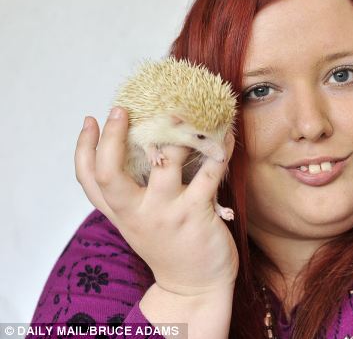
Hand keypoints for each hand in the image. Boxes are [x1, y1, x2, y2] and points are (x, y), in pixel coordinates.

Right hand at [75, 107, 238, 295]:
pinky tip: (225, 133)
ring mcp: (166, 212)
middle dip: (112, 138)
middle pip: (109, 173)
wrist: (194, 286)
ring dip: (178, 131)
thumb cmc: (168, 246)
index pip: (88, 180)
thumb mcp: (139, 224)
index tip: (91, 121)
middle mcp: (136, 212)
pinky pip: (208, 171)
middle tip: (121, 110)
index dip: (84, 148)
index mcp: (121, 213)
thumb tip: (135, 151)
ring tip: (186, 110)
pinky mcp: (196, 213)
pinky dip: (219, 148)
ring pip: (165, 161)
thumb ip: (131, 194)